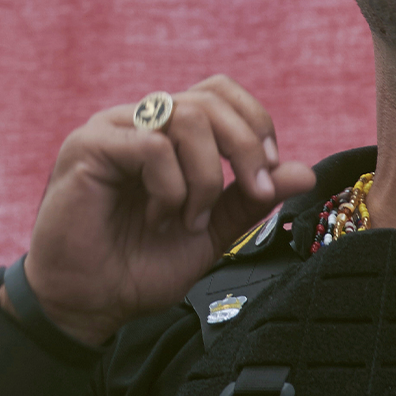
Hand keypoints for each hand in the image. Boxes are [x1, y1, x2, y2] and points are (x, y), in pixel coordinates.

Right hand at [22, 75, 315, 344]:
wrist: (90, 303)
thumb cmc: (141, 265)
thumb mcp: (213, 229)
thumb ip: (251, 198)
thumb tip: (307, 172)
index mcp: (170, 131)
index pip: (221, 93)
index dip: (255, 124)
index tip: (267, 176)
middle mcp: (142, 120)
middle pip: (211, 99)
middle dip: (245, 147)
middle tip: (254, 192)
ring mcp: (113, 128)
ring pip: (187, 117)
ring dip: (205, 178)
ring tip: (190, 220)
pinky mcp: (88, 146)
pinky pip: (152, 146)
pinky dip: (171, 188)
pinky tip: (159, 219)